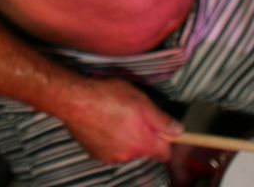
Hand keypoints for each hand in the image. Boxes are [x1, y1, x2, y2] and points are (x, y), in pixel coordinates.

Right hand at [62, 78, 181, 164]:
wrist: (75, 100)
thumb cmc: (107, 97)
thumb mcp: (141, 101)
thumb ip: (162, 120)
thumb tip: (178, 130)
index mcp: (143, 144)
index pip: (165, 153)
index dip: (166, 140)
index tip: (162, 129)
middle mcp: (128, 155)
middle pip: (144, 149)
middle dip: (143, 135)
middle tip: (135, 115)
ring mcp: (110, 155)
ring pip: (126, 148)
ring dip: (125, 137)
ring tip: (116, 116)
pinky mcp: (95, 152)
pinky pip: (109, 148)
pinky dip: (109, 138)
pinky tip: (104, 122)